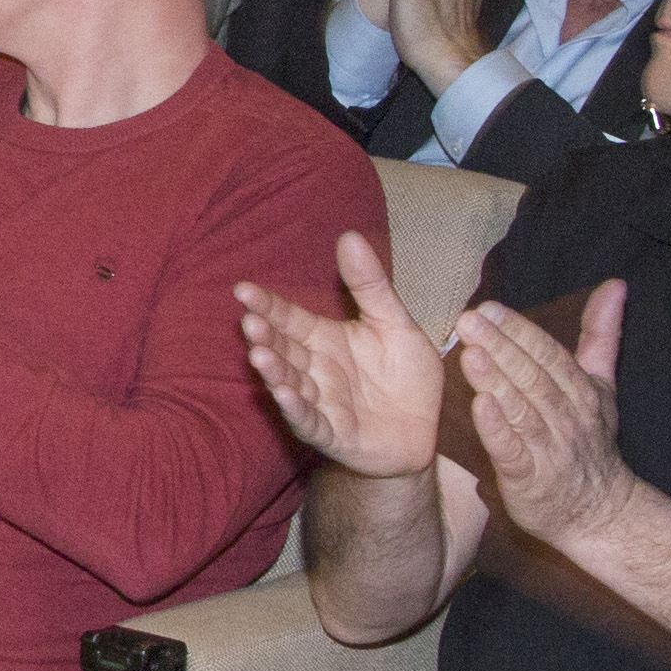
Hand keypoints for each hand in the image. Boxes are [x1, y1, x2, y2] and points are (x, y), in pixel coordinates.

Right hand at [237, 232, 461, 482]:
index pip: (290, 319)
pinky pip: (311, 421)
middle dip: (265, 337)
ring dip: (274, 371)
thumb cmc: (406, 377)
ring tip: (259, 355)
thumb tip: (349, 235)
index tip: (243, 289)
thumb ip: (370, 285)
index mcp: (326, 340)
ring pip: (290, 384)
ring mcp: (321, 403)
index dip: (268, 305)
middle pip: (284, 350)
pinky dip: (297, 410)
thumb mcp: (394, 323)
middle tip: (249, 321)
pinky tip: (285, 395)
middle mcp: (315, 370)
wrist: (426, 431)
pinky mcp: (333, 434)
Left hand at [452, 284, 634, 551]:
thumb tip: (614, 286)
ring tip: (468, 353)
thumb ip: (600, 335)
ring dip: (495, 380)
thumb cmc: (590, 442)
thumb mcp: (602, 385)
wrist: (599, 511)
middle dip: (500, 346)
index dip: (520, 330)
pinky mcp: (530, 478)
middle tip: (468, 320)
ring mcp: (549, 448)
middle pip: (532, 376)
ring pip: (521, 409)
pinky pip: (513, 450)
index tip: (489, 307)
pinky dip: (496, 428)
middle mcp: (567, 417)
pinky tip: (478, 406)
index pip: (548, 355)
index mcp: (581, 392)